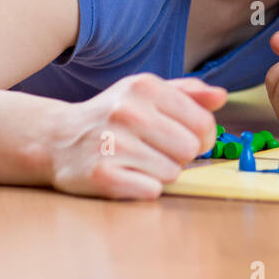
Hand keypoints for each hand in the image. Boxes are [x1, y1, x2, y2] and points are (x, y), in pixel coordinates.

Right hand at [47, 73, 225, 199]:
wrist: (57, 138)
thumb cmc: (112, 115)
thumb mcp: (146, 93)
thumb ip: (188, 93)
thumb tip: (221, 97)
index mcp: (145, 87)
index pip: (203, 122)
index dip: (202, 136)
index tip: (187, 137)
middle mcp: (128, 113)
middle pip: (190, 149)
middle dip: (180, 154)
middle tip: (156, 149)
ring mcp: (113, 144)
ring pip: (173, 173)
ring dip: (160, 172)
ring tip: (138, 160)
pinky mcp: (102, 176)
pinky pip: (151, 190)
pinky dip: (144, 187)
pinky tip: (126, 174)